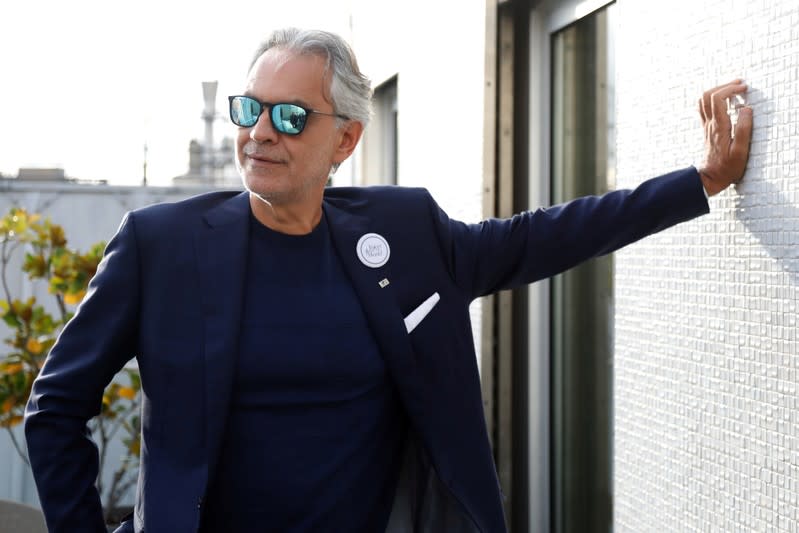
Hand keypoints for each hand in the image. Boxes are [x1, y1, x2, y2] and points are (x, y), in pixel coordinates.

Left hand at [697, 79, 752, 195]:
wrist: (710, 178)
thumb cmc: (727, 167)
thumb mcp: (740, 151)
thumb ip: (744, 129)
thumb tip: (746, 109)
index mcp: (719, 127)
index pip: (717, 99)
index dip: (730, 89)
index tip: (744, 89)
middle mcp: (709, 124)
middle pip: (707, 95)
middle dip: (724, 86)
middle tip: (740, 85)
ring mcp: (706, 126)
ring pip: (703, 101)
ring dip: (717, 90)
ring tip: (733, 89)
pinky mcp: (706, 129)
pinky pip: (704, 108)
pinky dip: (713, 99)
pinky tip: (725, 101)